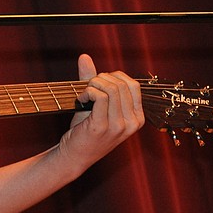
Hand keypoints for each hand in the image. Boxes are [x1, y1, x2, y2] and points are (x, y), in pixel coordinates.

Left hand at [58, 54, 144, 169]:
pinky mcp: (102, 127)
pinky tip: (81, 98)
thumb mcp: (96, 106)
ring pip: (111, 89)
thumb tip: (84, 56)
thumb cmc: (85, 130)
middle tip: (88, 87)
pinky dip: (88, 91)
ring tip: (84, 92)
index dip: (114, 77)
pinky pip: (99, 97)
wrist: (75, 156)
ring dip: (93, 84)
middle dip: (101, 79)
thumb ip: (94, 81)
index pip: (133, 85)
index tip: (98, 83)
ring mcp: (118, 126)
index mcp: (137, 117)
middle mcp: (132, 122)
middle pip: (121, 84)